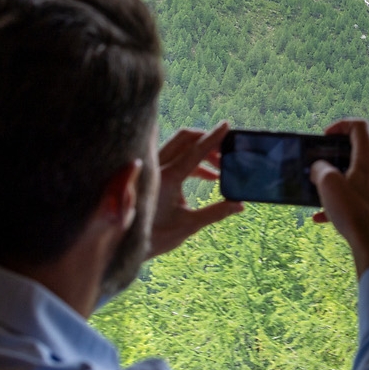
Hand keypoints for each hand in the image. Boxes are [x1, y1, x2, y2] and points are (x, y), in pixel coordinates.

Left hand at [148, 122, 243, 258]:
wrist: (129, 243)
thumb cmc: (157, 236)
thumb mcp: (190, 225)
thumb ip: (216, 212)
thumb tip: (239, 205)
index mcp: (168, 178)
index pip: (195, 151)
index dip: (213, 138)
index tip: (226, 125)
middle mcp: (158, 168)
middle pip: (185, 138)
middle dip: (207, 140)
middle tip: (225, 151)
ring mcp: (153, 168)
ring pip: (179, 145)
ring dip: (200, 150)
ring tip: (219, 167)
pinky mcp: (153, 173)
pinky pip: (174, 156)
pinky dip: (192, 160)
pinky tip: (208, 176)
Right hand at [310, 119, 368, 275]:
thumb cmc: (352, 212)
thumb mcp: (327, 184)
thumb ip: (320, 168)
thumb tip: (319, 168)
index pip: (359, 126)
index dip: (340, 125)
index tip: (325, 137)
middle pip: (357, 151)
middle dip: (333, 158)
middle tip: (318, 166)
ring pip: (356, 175)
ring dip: (336, 181)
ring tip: (319, 194)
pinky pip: (359, 194)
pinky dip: (342, 200)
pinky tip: (323, 217)